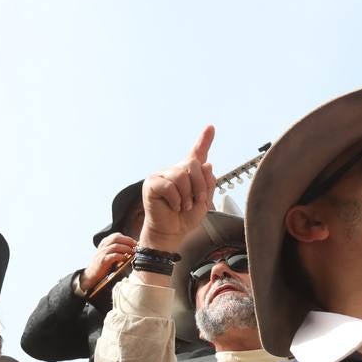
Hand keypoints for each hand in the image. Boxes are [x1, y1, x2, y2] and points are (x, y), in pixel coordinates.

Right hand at [79, 233, 135, 295]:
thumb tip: (132, 249)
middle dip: (128, 241)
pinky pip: (113, 256)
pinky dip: (121, 256)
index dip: (127, 238)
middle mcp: (103, 246)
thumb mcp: (108, 255)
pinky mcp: (102, 261)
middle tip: (136, 246)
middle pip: (116, 238)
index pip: (116, 235)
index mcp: (104, 243)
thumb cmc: (102, 266)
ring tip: (133, 252)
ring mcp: (102, 253)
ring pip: (116, 246)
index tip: (134, 243)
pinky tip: (125, 259)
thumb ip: (117, 250)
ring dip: (126, 248)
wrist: (91, 275)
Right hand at [138, 125, 217, 253]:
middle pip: (193, 165)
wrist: (172, 233)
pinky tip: (173, 206)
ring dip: (187, 195)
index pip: (197, 154)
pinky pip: (169, 185)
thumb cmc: (185, 218)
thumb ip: (208, 183)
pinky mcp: (151, 184)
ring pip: (181, 175)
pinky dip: (175, 199)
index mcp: (188, 174)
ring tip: (184, 206)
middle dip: (199, 186)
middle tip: (196, 201)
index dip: (204, 140)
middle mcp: (175, 171)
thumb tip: (207, 164)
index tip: (211, 127)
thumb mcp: (204, 201)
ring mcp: (162, 176)